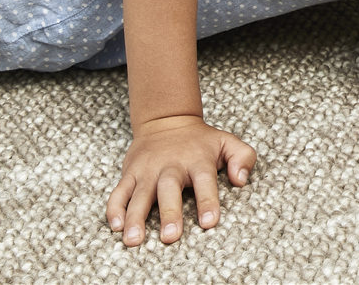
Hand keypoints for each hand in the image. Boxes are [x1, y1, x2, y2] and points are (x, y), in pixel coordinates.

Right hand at [107, 115, 256, 245]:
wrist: (167, 120)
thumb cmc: (201, 141)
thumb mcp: (227, 142)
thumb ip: (243, 157)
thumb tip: (241, 179)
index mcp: (197, 161)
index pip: (204, 181)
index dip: (208, 201)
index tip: (209, 222)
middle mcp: (171, 166)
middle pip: (168, 189)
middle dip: (169, 213)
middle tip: (171, 236)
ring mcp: (148, 170)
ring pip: (139, 194)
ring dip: (135, 217)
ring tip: (133, 239)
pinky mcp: (130, 173)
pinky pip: (119, 191)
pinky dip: (115, 208)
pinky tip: (116, 225)